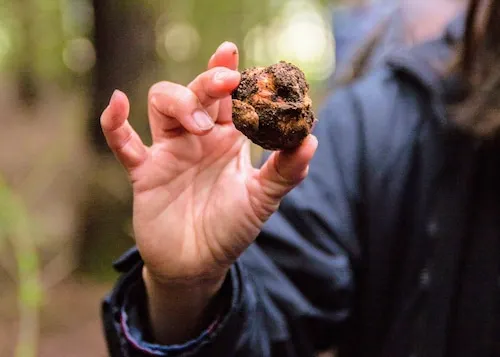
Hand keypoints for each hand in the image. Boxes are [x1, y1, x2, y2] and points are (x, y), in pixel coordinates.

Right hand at [100, 42, 317, 286]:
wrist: (199, 264)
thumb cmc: (232, 229)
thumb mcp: (263, 200)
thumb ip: (285, 172)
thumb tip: (310, 140)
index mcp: (228, 140)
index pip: (230, 98)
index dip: (231, 73)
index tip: (235, 54)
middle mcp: (198, 138)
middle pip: (197, 92)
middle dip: (210, 81)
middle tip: (228, 81)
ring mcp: (170, 152)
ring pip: (163, 104)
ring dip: (180, 102)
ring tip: (202, 126)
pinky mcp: (144, 172)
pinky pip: (123, 142)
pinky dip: (115, 123)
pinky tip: (117, 102)